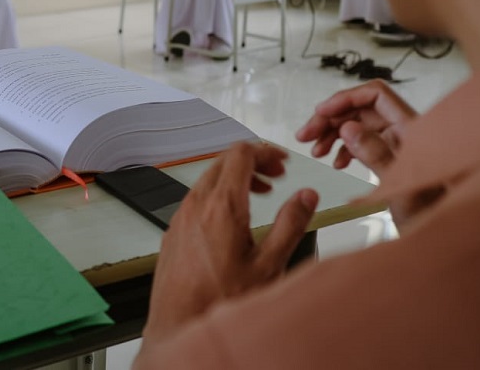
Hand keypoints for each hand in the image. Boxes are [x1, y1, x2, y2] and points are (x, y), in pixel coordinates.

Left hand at [141, 142, 317, 344]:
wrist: (179, 327)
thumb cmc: (221, 301)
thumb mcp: (269, 265)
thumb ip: (291, 225)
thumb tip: (306, 197)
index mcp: (221, 207)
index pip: (240, 154)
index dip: (265, 151)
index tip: (281, 162)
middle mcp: (196, 205)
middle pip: (223, 162)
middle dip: (253, 162)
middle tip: (276, 176)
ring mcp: (181, 217)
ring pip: (208, 179)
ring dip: (235, 179)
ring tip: (260, 195)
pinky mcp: (173, 231)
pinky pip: (196, 199)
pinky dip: (217, 195)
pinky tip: (233, 218)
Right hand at [295, 79, 438, 226]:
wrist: (442, 241)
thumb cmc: (430, 216)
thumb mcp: (400, 188)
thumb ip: (376, 155)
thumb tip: (348, 128)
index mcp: (411, 130)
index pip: (375, 95)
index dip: (345, 98)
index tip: (321, 112)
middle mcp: (404, 131)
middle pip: (361, 109)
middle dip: (330, 119)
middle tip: (305, 136)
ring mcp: (397, 144)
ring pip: (358, 125)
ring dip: (332, 134)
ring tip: (315, 151)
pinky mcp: (391, 159)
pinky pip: (362, 143)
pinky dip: (343, 149)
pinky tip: (336, 164)